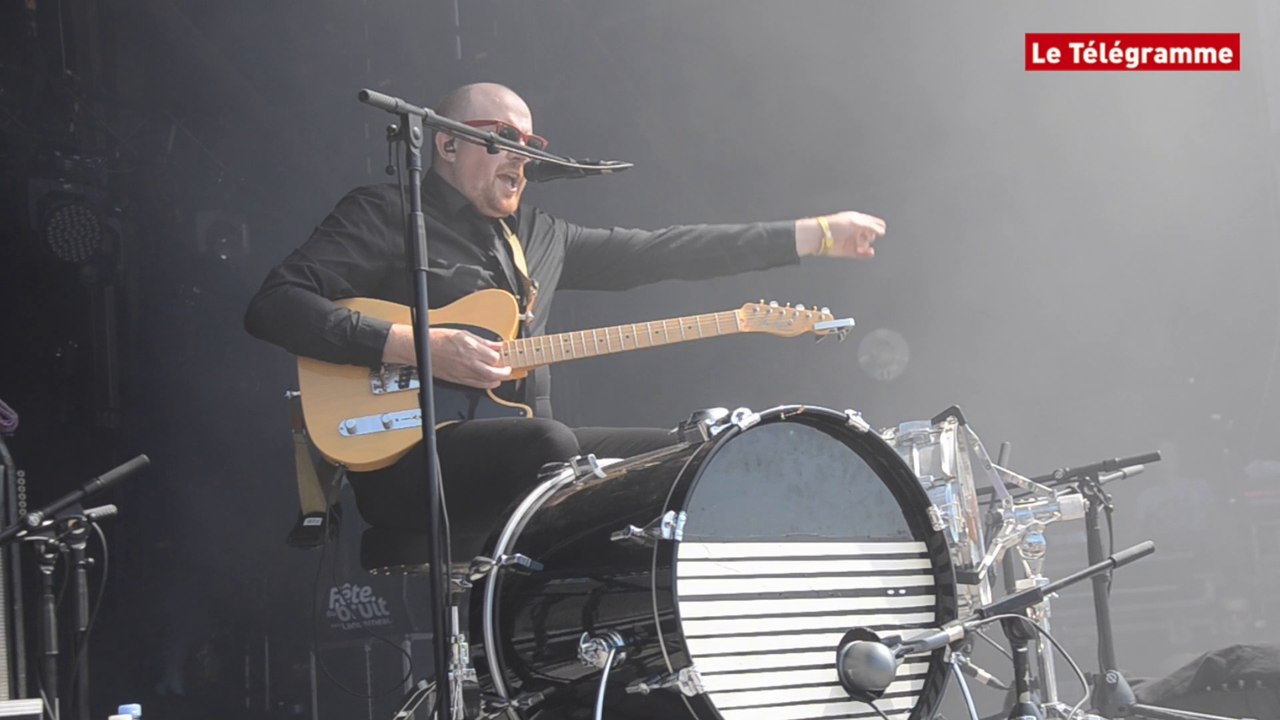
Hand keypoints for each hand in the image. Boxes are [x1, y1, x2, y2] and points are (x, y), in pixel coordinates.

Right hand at [382, 324, 511, 388]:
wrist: (422, 348)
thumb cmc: (439, 339)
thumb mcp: (464, 334)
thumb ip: (483, 342)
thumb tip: (496, 345)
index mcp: (470, 347)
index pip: (494, 357)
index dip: (501, 357)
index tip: (504, 355)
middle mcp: (468, 361)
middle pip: (493, 372)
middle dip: (505, 372)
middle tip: (509, 369)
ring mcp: (463, 372)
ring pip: (486, 381)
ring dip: (497, 379)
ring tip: (502, 376)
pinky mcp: (457, 379)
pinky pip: (476, 385)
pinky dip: (486, 385)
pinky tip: (490, 382)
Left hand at [795, 211, 885, 258]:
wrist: (820, 236)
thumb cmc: (835, 225)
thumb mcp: (856, 222)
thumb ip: (871, 226)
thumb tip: (882, 231)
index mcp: (857, 219)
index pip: (873, 222)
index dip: (878, 226)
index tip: (881, 230)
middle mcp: (855, 229)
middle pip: (870, 234)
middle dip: (871, 235)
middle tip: (866, 236)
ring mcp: (851, 240)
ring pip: (866, 244)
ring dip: (867, 245)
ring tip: (863, 244)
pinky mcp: (848, 250)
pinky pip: (860, 253)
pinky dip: (866, 254)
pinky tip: (870, 253)